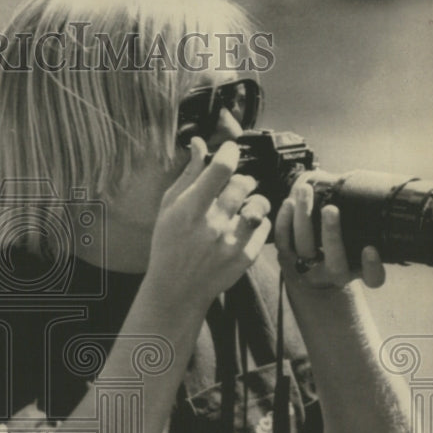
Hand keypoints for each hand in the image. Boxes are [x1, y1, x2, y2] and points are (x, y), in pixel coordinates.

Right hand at [147, 138, 271, 313]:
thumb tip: (199, 144)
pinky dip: (257, 222)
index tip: (230, 151)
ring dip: (254, 200)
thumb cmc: (168, 244)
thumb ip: (188, 175)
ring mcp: (231, 243)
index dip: (229, 152)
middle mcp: (213, 225)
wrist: (176, 289)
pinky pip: (264, 227)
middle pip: (243, 183)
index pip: (220, 169)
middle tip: (234, 186)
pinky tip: (243, 226)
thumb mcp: (169, 208)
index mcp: (190, 210)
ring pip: (259, 204)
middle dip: (241, 179)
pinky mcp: (246, 257)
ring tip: (243, 206)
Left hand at [275, 178, 385, 289]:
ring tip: (305, 191)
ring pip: (304, 249)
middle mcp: (334, 276)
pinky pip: (282, 242)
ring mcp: (308, 270)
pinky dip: (284, 221)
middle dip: (332, 234)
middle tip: (331, 209)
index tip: (370, 249)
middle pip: (335, 263)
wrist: (312, 278)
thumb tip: (374, 186)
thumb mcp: (357, 246)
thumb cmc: (342, 251)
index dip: (371, 267)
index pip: (372, 278)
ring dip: (303, 218)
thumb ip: (368, 226)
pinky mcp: (286, 259)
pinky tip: (289, 202)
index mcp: (358, 272)